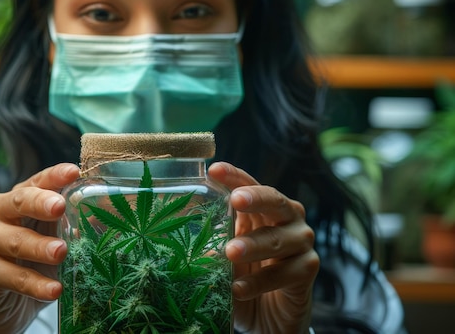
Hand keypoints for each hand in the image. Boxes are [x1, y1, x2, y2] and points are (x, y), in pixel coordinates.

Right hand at [0, 163, 79, 333]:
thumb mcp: (60, 239)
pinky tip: (54, 289)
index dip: (55, 176)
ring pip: (14, 242)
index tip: (73, 173)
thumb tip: (108, 211)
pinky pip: (11, 277)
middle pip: (18, 201)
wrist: (11, 306)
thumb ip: (79, 223)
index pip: (38, 181)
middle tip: (60, 207)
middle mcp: (1, 216)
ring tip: (60, 252)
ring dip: (38, 247)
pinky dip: (34, 284)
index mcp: (21, 200)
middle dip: (39, 202)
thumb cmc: (39, 263)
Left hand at [208, 162, 319, 333]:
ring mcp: (301, 242)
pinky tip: (238, 288)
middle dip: (255, 198)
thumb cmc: (244, 278)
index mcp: (263, 209)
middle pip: (274, 200)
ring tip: (230, 253)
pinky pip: (286, 271)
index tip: (214, 170)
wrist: (267, 319)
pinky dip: (260, 281)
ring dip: (254, 245)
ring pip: (279, 238)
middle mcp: (287, 219)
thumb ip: (212, 240)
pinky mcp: (308, 269)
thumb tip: (181, 231)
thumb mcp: (224, 256)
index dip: (234, 176)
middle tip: (235, 200)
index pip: (249, 185)